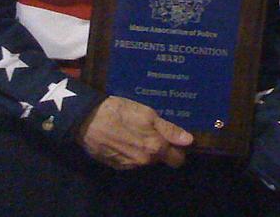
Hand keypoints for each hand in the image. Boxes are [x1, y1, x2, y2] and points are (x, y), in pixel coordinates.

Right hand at [76, 96, 192, 169]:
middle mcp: (144, 161)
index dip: (179, 149)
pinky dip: (132, 152)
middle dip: (162, 149)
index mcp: (155, 148)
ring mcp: (129, 165)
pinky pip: (132, 161)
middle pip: (161, 159)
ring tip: (137, 132)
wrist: (89, 120)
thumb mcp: (148, 115)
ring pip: (146, 160)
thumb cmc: (122, 112)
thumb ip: (169, 130)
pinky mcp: (116, 165)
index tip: (176, 140)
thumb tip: (189, 141)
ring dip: (146, 150)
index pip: (177, 159)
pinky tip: (125, 139)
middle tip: (155, 132)